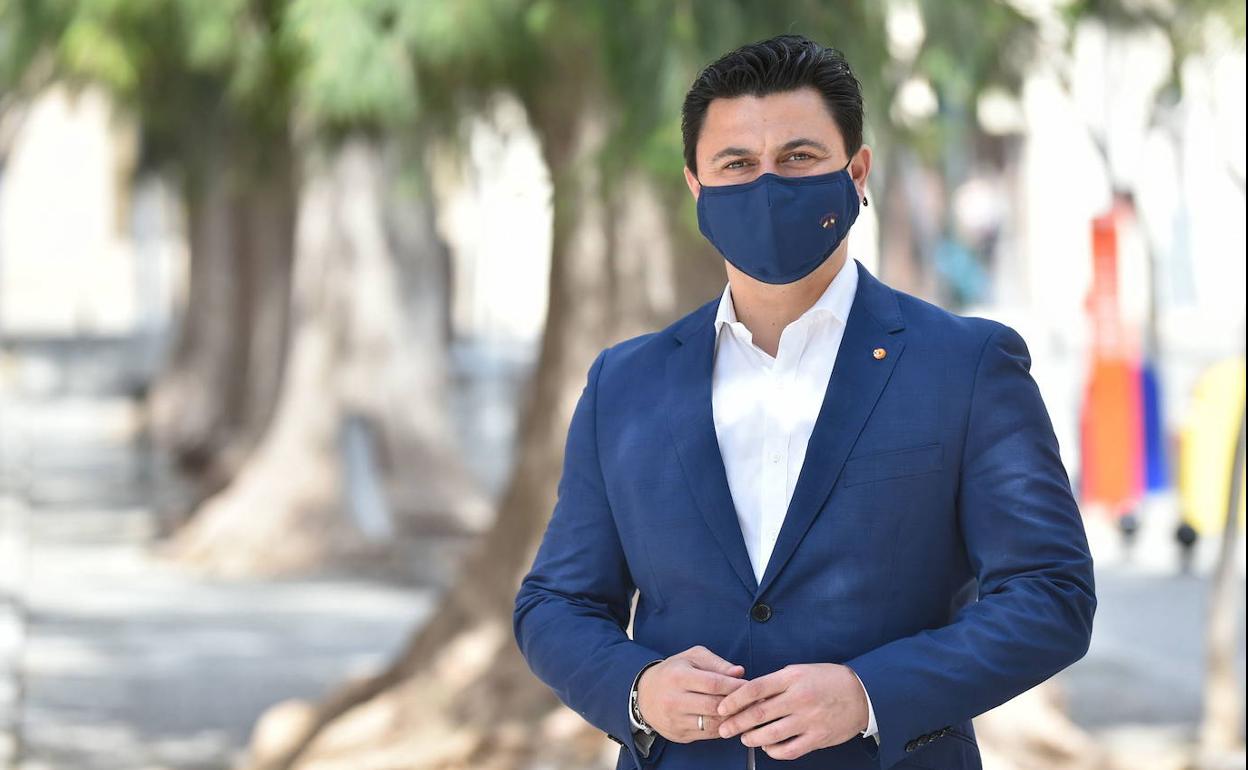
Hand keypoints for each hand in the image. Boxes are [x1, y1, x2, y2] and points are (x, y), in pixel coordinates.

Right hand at [636, 645, 747, 742]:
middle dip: (736, 704)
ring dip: (732, 719)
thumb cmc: (673, 672)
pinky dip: (722, 728)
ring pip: (712, 724)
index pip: (713, 683)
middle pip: (714, 706)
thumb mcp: (691, 658)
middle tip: (753, 701)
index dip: (734, 686)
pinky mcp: (678, 734)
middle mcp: (674, 700)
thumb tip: (739, 672)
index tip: (749, 686)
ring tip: (745, 712)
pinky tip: (730, 720)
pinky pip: (707, 734)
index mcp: (678, 676)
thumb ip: (717, 663)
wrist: (644, 695)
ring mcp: (675, 720)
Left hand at [715, 663, 867, 759]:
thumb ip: (776, 683)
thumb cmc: (826, 680)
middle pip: (758, 713)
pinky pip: (789, 750)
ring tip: (744, 738)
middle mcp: (799, 698)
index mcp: (792, 678)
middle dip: (736, 723)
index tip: (721, 708)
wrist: (861, 693)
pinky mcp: (818, 738)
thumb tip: (748, 695)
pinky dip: (774, 751)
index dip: (734, 700)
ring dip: (752, 738)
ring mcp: (809, 720)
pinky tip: (767, 747)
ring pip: (771, 734)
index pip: (755, 688)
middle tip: (724, 729)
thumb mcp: (800, 672)